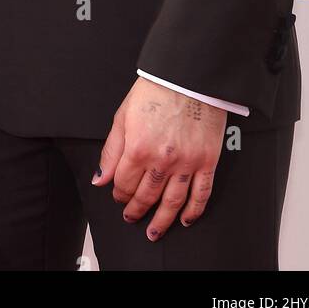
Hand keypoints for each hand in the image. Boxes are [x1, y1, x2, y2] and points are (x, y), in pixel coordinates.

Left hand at [91, 78, 226, 239]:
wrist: (187, 76)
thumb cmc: (155, 91)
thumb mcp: (123, 116)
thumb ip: (111, 151)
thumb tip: (100, 179)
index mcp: (138, 147)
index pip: (124, 183)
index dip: (119, 193)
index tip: (118, 195)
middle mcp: (162, 160)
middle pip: (146, 196)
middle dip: (136, 209)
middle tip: (131, 216)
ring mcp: (187, 163)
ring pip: (172, 202)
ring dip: (162, 220)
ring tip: (154, 231)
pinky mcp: (207, 161)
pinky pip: (201, 194)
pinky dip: (194, 211)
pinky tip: (186, 220)